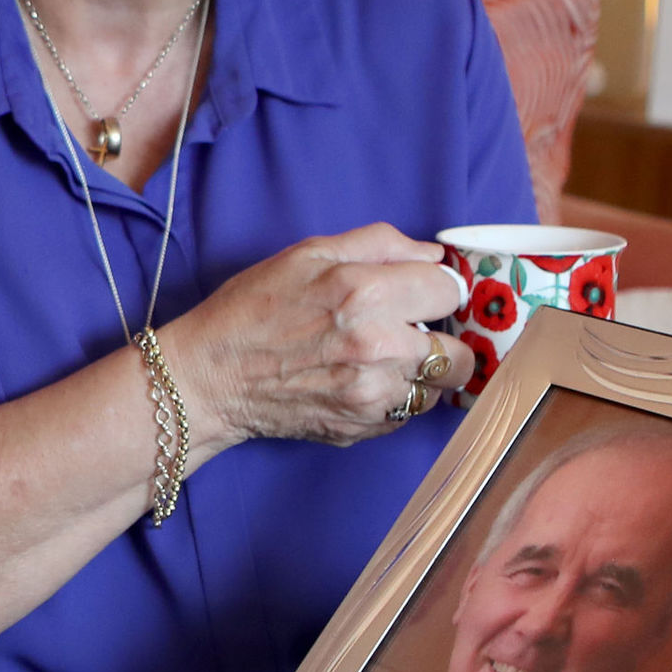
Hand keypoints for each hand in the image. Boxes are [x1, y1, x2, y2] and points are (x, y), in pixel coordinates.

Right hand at [164, 222, 468, 451]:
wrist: (210, 378)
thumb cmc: (252, 310)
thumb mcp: (307, 254)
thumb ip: (378, 244)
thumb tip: (434, 255)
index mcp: (365, 293)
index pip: (449, 290)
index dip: (436, 287)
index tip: (422, 291)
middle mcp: (379, 347)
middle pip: (461, 349)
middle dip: (442, 336)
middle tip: (411, 329)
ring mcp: (374, 395)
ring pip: (441, 386)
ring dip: (425, 371)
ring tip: (388, 358)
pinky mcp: (365, 427)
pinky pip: (410, 412)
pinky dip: (399, 396)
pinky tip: (365, 380)